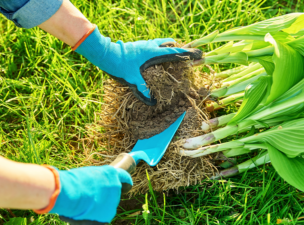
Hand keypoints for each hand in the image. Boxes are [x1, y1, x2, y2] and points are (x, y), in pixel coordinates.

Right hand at [49, 165, 132, 224]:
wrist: (70, 193)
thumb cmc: (73, 181)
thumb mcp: (87, 175)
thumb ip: (96, 181)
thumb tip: (95, 189)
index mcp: (111, 174)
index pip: (124, 178)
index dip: (123, 182)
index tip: (124, 186)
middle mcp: (116, 188)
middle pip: (112, 195)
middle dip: (103, 197)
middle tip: (88, 198)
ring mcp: (113, 204)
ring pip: (106, 208)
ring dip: (97, 208)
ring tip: (82, 206)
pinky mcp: (106, 218)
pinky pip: (100, 220)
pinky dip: (92, 220)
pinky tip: (83, 216)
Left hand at [74, 26, 201, 104]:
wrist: (104, 53)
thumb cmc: (119, 65)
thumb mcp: (131, 79)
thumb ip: (142, 90)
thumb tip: (151, 102)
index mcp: (152, 53)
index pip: (174, 52)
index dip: (187, 54)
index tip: (199, 55)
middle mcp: (150, 46)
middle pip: (170, 44)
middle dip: (178, 50)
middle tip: (185, 57)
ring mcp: (144, 44)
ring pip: (161, 43)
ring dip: (167, 48)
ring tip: (171, 56)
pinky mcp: (137, 45)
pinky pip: (152, 45)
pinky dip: (157, 49)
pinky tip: (154, 58)